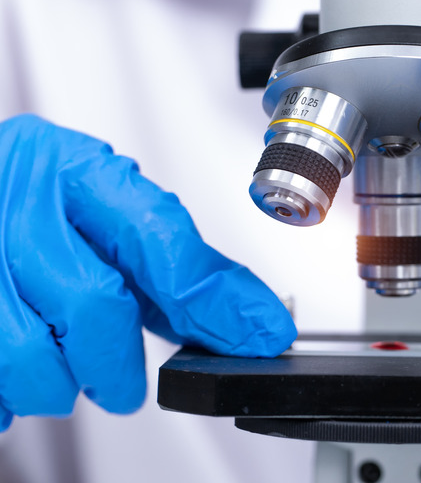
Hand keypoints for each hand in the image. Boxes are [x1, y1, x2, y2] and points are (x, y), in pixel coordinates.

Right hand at [0, 115, 295, 430]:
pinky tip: (24, 364)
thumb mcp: (102, 211)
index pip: (158, 234)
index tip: (258, 333)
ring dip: (59, 381)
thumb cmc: (30, 199)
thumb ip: (169, 264)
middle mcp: (16, 203)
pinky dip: (13, 390)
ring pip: (29, 356)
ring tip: (61, 363)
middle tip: (124, 384)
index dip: (213, 296)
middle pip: (93, 303)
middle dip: (119, 363)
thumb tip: (245, 318)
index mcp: (69, 169)